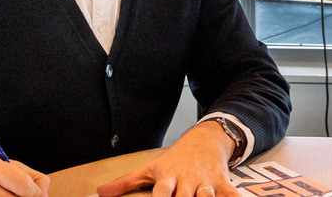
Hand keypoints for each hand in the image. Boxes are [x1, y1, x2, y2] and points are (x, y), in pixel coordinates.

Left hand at [97, 121, 238, 196]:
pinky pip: (231, 194)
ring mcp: (205, 182)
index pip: (161, 193)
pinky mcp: (222, 182)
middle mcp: (187, 180)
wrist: (203, 140)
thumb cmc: (173, 159)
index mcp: (168, 177)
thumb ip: (126, 182)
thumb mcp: (149, 168)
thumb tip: (101, 192)